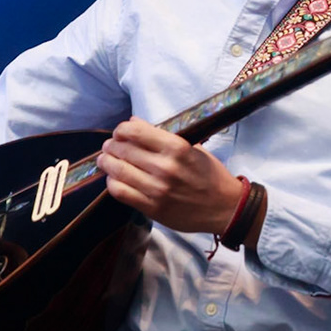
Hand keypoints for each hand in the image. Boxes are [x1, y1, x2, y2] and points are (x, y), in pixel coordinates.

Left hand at [97, 119, 242, 233]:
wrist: (224, 207)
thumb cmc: (210, 174)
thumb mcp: (192, 147)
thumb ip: (162, 135)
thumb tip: (133, 122)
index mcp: (177, 148)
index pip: (135, 132)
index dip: (121, 130)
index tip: (120, 132)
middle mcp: (165, 168)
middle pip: (123, 150)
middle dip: (112, 145)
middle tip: (110, 146)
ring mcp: (157, 189)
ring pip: (117, 171)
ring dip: (107, 162)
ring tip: (106, 160)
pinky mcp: (152, 208)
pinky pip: (121, 192)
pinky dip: (112, 183)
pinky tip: (114, 179)